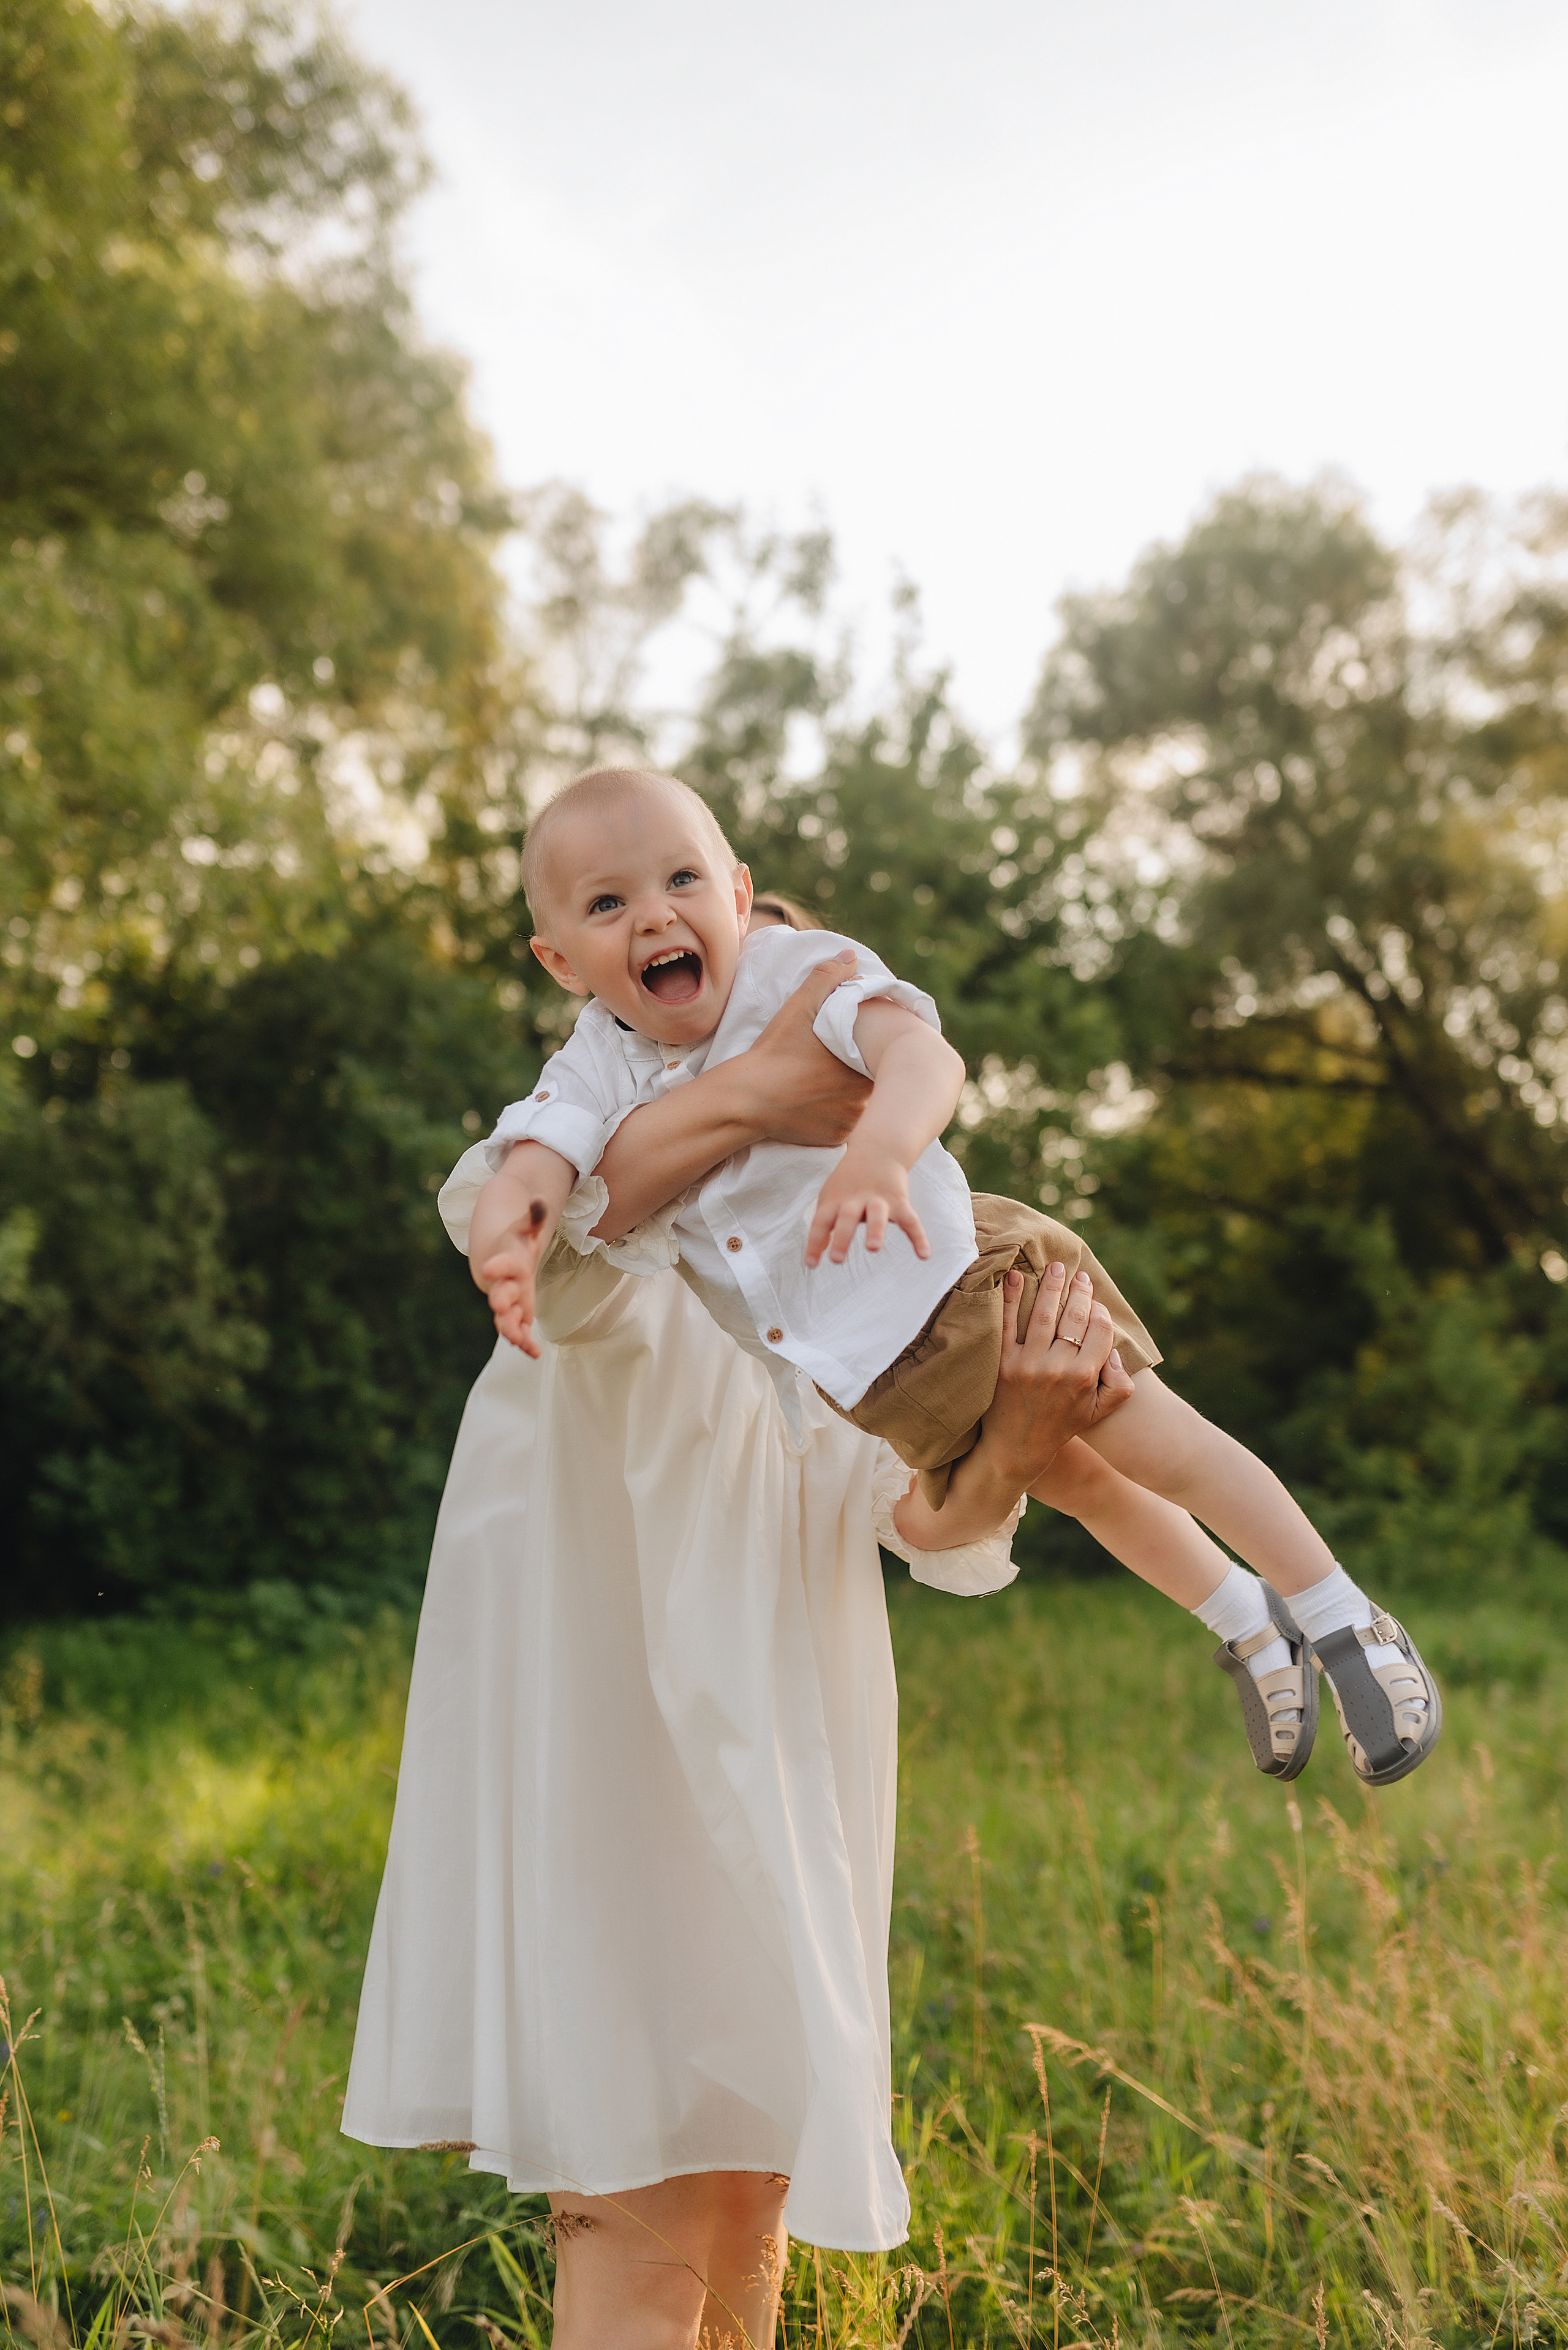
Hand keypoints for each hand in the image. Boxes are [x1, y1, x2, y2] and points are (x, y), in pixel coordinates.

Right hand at [476, 1199, 551, 1356]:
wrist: (498, 1260)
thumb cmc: (516, 1243)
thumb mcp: (525, 1229)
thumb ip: (533, 1217)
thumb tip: (539, 1200)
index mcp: (508, 1261)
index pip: (503, 1263)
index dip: (498, 1265)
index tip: (489, 1268)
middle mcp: (505, 1283)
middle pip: (501, 1294)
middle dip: (501, 1301)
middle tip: (499, 1308)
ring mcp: (508, 1301)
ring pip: (506, 1317)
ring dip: (510, 1328)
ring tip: (517, 1340)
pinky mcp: (515, 1314)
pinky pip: (518, 1330)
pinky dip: (524, 1341)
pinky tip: (533, 1353)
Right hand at [737, 950, 871, 1147]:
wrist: (747, 1100)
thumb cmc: (775, 1051)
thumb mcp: (800, 1008)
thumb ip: (827, 978)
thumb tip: (850, 956)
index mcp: (864, 1064)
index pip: (883, 1056)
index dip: (874, 1049)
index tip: (859, 1044)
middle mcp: (865, 1096)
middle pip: (877, 1082)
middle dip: (865, 1073)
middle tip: (841, 1064)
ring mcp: (853, 1121)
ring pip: (865, 1105)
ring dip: (855, 1096)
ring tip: (830, 1085)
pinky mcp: (838, 1138)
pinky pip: (849, 1127)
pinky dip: (840, 1117)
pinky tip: (821, 1105)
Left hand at [805, 1142, 930, 1266]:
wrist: (878, 1149)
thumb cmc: (849, 1181)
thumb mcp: (831, 1199)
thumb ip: (823, 1227)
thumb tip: (815, 1256)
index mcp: (835, 1200)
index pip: (821, 1222)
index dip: (814, 1243)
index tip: (811, 1264)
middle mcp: (855, 1200)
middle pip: (847, 1218)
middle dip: (841, 1238)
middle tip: (836, 1259)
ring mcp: (878, 1200)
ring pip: (876, 1216)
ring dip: (875, 1231)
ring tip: (873, 1248)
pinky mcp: (899, 1201)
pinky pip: (910, 1220)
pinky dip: (918, 1237)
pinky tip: (924, 1255)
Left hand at [978, 1262, 1135, 1486]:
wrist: (1017, 1447)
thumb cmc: (1061, 1425)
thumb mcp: (1099, 1412)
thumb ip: (1120, 1386)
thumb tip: (1116, 1355)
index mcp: (1084, 1378)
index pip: (1099, 1330)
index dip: (1099, 1311)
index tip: (1095, 1302)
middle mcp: (1057, 1369)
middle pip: (1073, 1317)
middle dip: (1079, 1291)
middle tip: (1079, 1275)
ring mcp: (1027, 1365)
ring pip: (1043, 1315)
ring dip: (1051, 1286)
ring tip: (1056, 1268)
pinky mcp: (1001, 1364)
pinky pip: (1006, 1324)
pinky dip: (1012, 1298)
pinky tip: (1017, 1278)